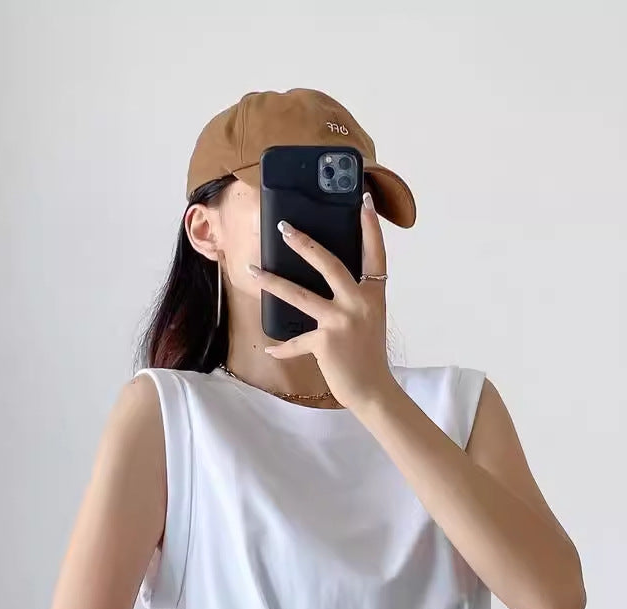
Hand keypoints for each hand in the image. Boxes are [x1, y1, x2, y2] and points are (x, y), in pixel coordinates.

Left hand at [247, 191, 396, 411]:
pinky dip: (283, 348)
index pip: (374, 254)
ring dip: (272, 282)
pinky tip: (270, 349)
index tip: (363, 201)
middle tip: (283, 227)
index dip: (369, 227)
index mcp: (373, 295)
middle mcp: (359, 303)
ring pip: (299, 295)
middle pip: (329, 264)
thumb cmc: (368, 355)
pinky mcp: (324, 341)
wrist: (373, 390)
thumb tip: (328, 283)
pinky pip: (296, 341)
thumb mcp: (369, 319)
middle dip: (304, 243)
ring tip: (252, 270)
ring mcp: (341, 321)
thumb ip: (354, 299)